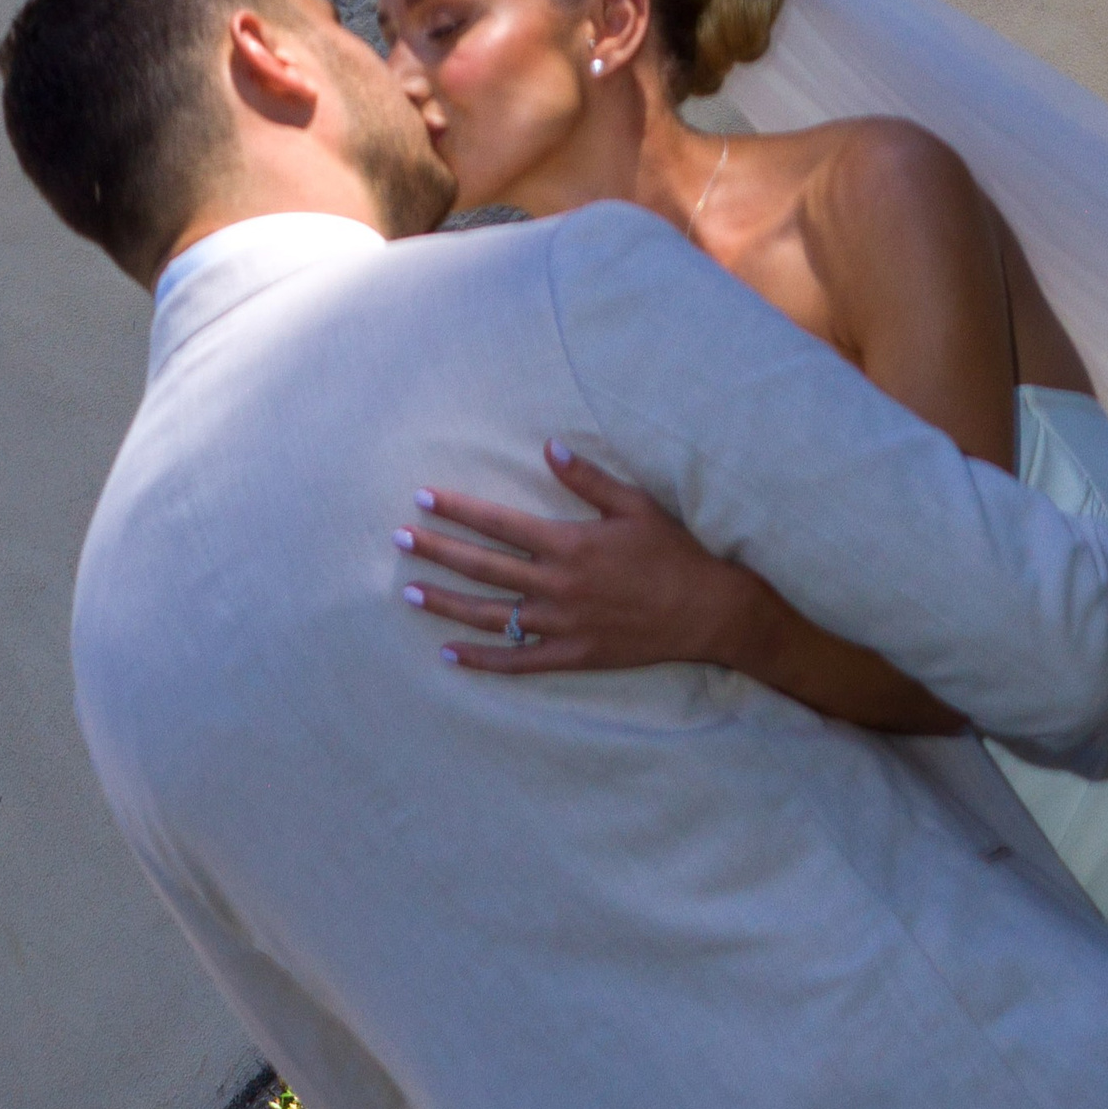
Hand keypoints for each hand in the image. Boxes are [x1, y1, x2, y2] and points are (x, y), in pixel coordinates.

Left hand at [396, 442, 761, 674]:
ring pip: (489, 614)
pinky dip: (481, 660)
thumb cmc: (672, 553)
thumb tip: (548, 447)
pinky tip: (448, 655)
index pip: (498, 523)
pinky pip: (517, 662)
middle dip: (436, 551)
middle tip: (399, 539)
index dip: (457, 510)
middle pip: (482, 566)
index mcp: (568, 544)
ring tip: (409, 592)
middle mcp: (557, 585)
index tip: (423, 499)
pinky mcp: (572, 655)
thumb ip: (587, 479)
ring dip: (445, 603)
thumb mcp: (634, 506)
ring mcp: (561, 624)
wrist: (708, 611)